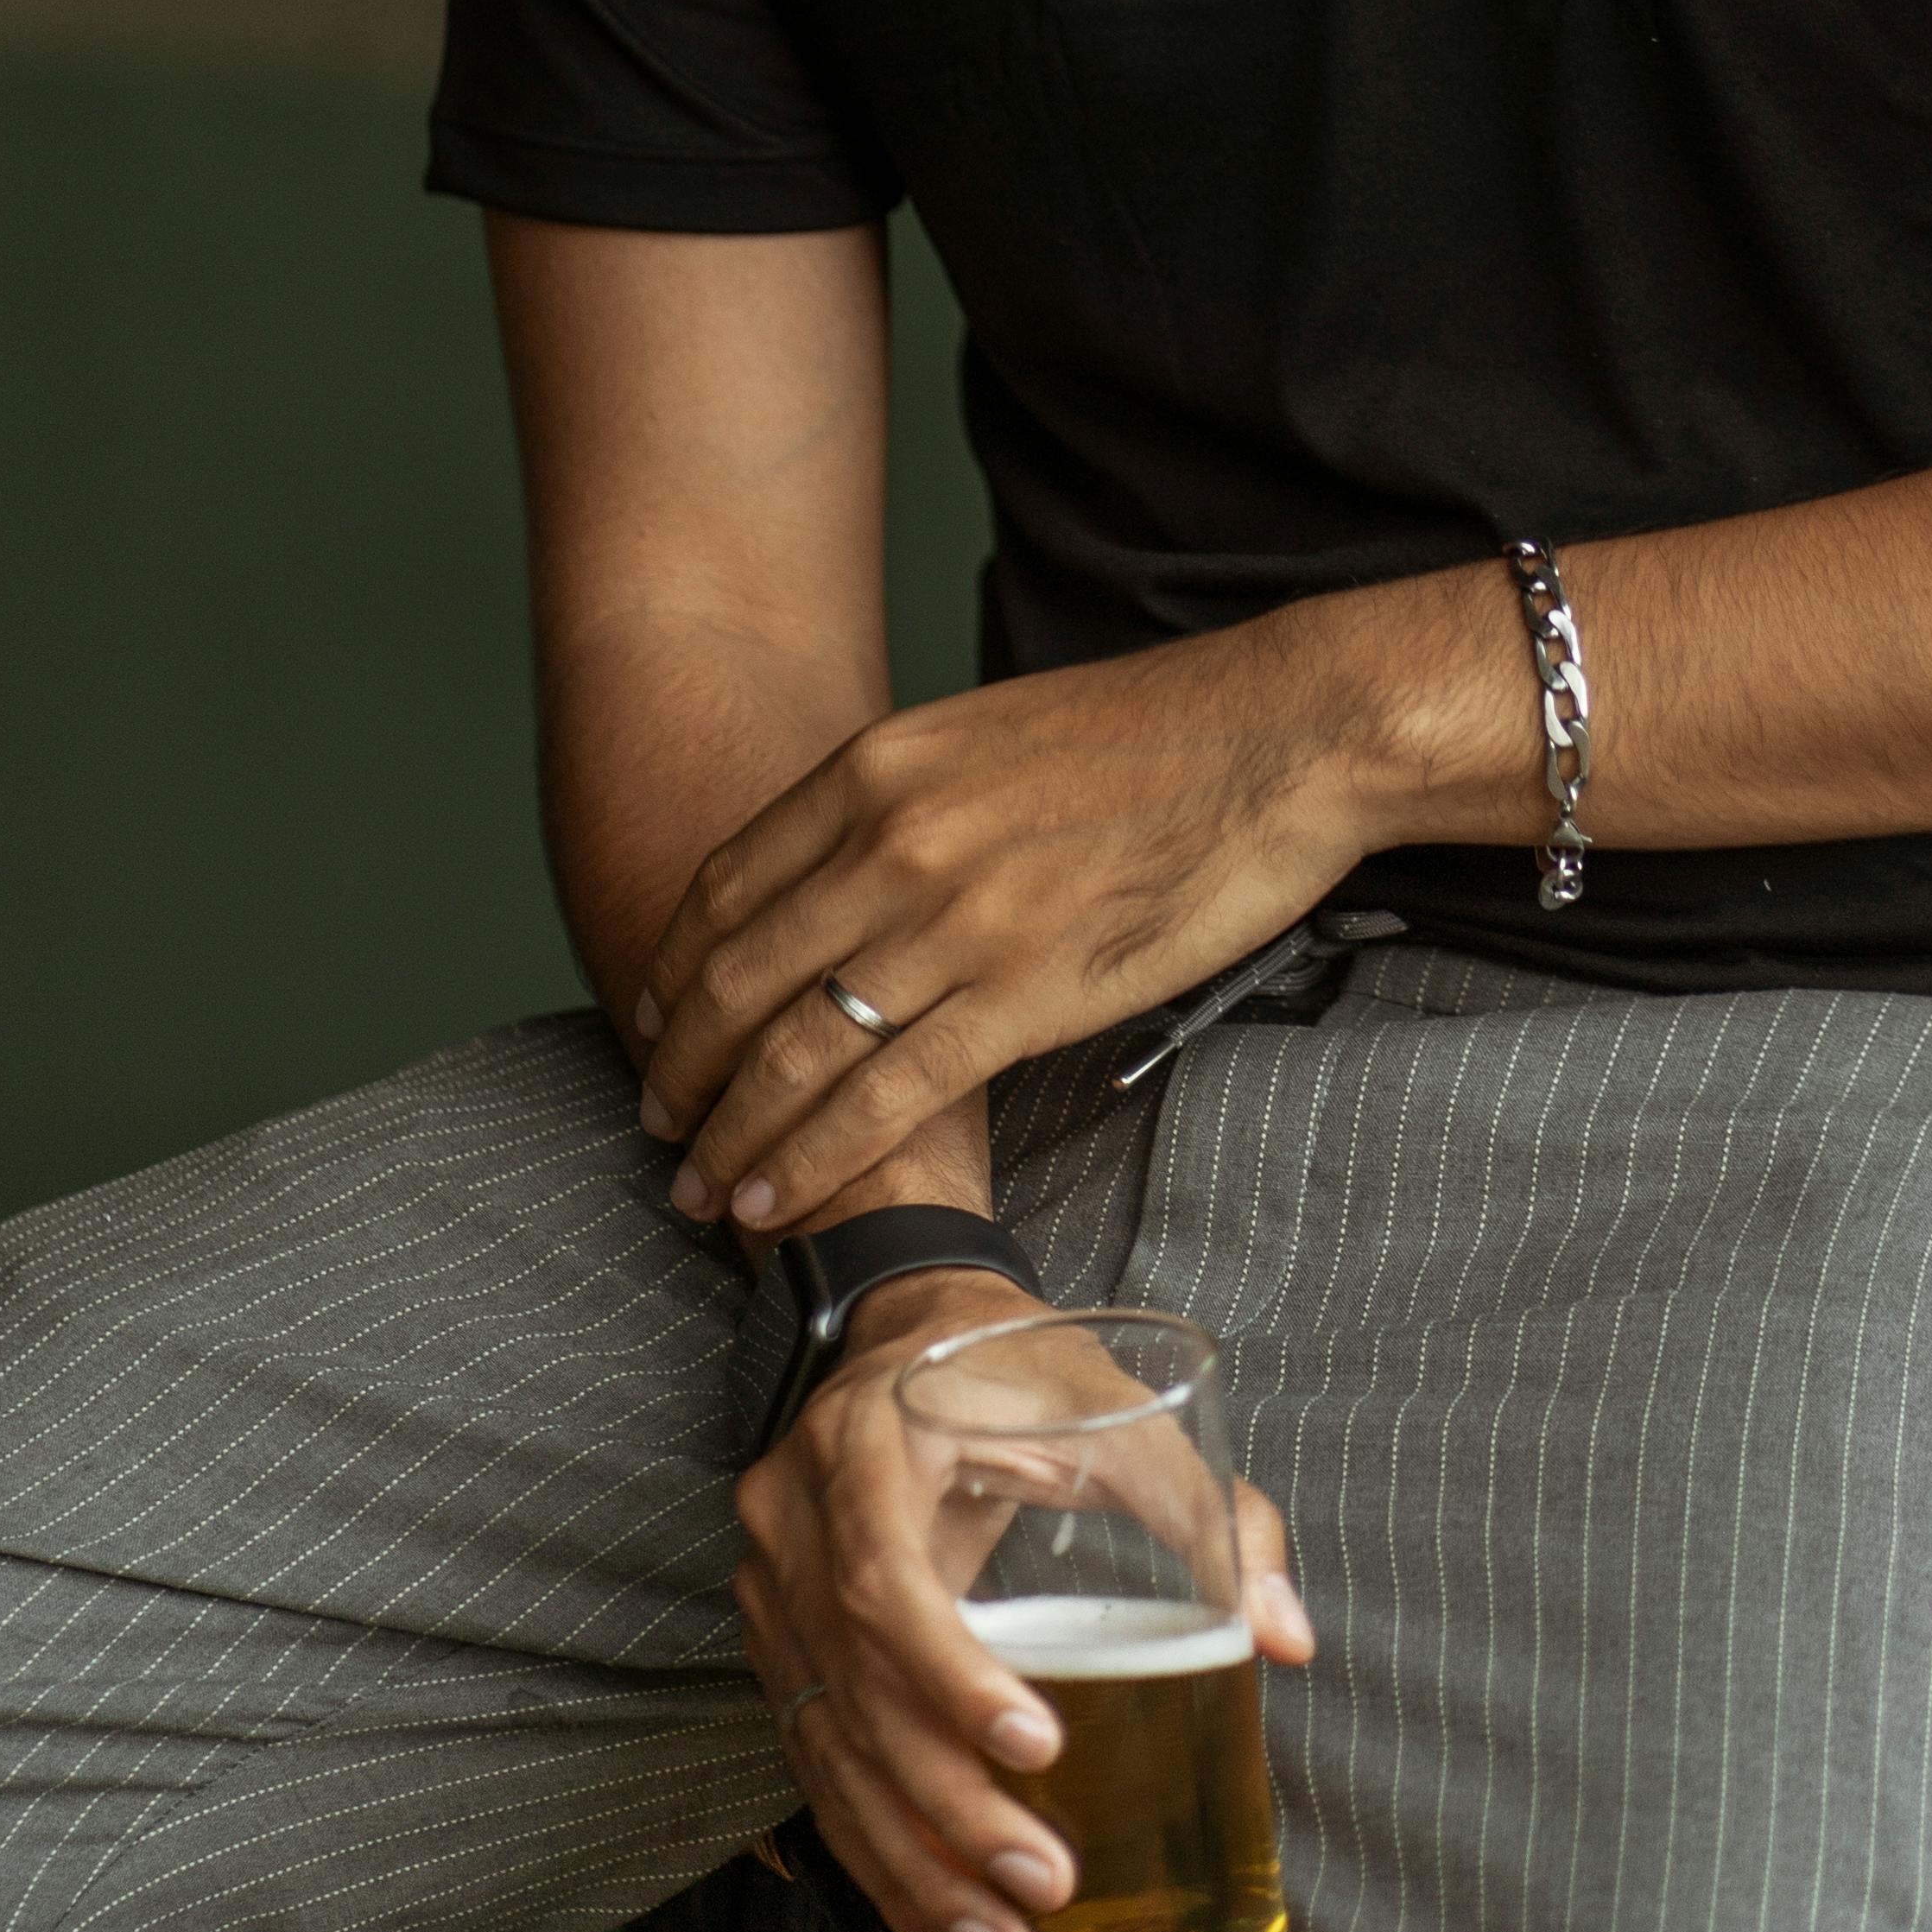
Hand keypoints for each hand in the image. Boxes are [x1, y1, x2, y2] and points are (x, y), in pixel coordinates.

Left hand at [635, 605, 1434, 1232]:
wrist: (1279, 735)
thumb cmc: (1154, 735)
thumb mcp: (989, 734)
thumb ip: (904, 800)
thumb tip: (849, 875)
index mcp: (877, 768)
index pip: (727, 888)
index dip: (671, 971)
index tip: (652, 1022)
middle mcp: (891, 842)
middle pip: (736, 979)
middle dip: (680, 1069)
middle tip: (658, 1125)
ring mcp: (952, 922)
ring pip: (791, 1050)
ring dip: (730, 1133)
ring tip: (700, 1187)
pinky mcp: (1021, 996)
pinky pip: (881, 1097)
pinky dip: (812, 1157)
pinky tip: (776, 1197)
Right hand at [735, 1275, 1312, 1931]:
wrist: (908, 1326)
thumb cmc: (1020, 1369)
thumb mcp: (1119, 1411)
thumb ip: (1211, 1510)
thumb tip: (1283, 1637)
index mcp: (866, 1447)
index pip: (883, 1581)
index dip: (951, 1678)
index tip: (1039, 1746)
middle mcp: (795, 1520)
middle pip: (853, 1690)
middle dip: (947, 1809)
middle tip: (1040, 1886)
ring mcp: (771, 1589)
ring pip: (824, 1750)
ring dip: (910, 1864)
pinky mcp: (777, 1645)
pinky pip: (814, 1765)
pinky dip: (877, 1855)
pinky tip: (936, 1930)